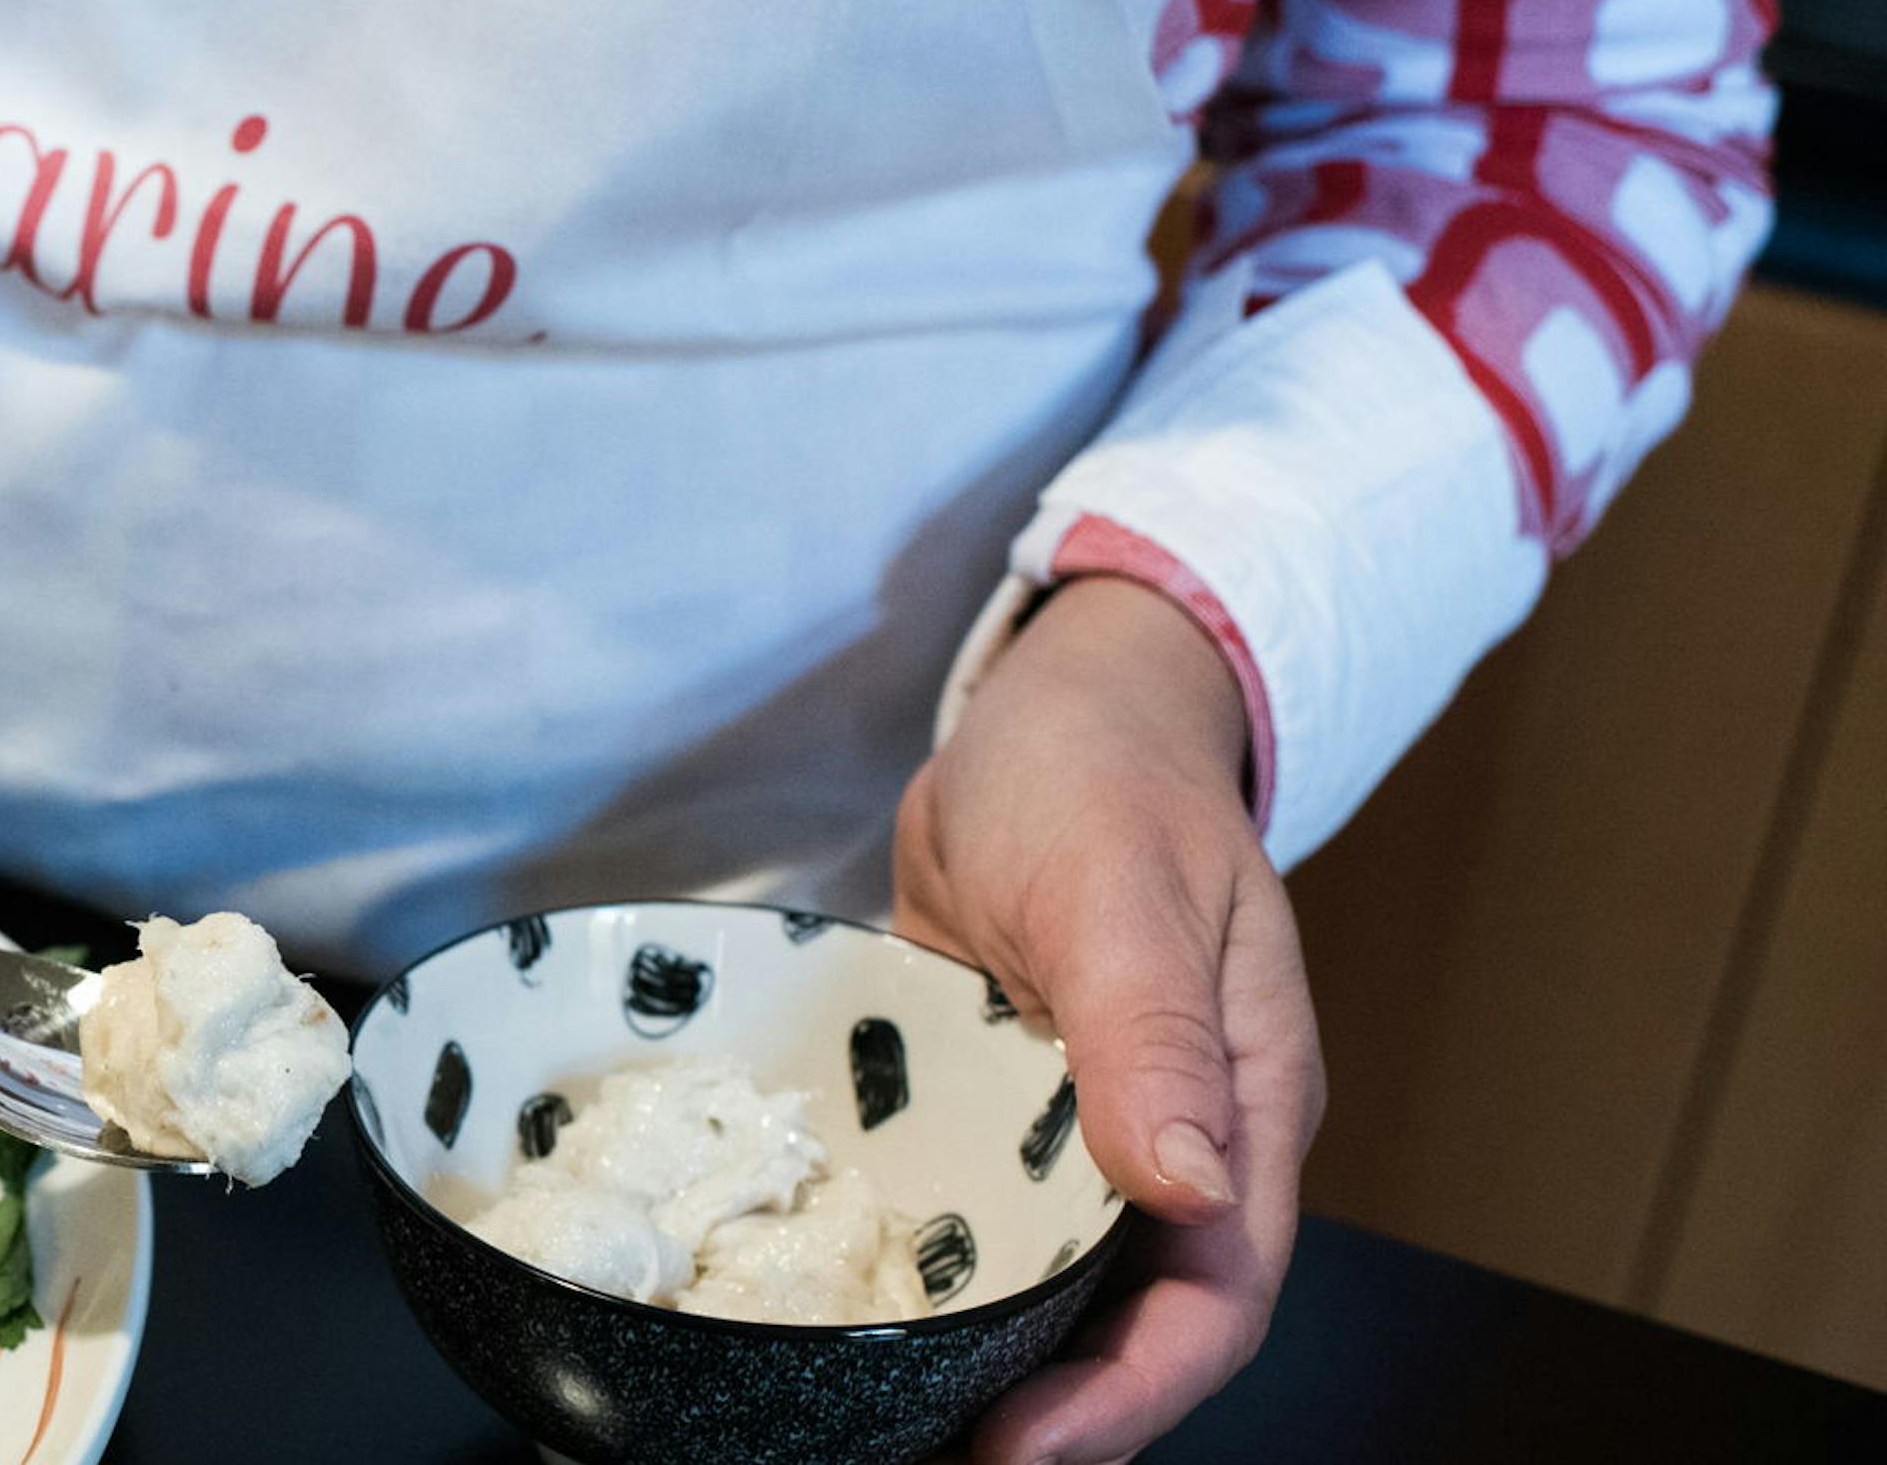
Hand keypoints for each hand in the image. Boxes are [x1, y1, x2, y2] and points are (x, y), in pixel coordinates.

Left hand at [892, 577, 1326, 1464]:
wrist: (1053, 713)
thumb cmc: (1105, 775)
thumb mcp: (1122, 889)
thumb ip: (1151, 1034)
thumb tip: (1189, 1184)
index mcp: (1246, 1110)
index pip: (1212, 1300)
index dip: (1128, 1395)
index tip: (1022, 1447)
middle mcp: (1177, 1145)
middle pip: (1135, 1325)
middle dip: (1053, 1412)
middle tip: (934, 1456)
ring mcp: (1087, 1137)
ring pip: (1054, 1290)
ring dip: (989, 1363)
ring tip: (888, 1424)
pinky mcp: (1007, 1116)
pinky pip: (981, 1222)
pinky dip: (935, 1283)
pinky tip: (857, 1316)